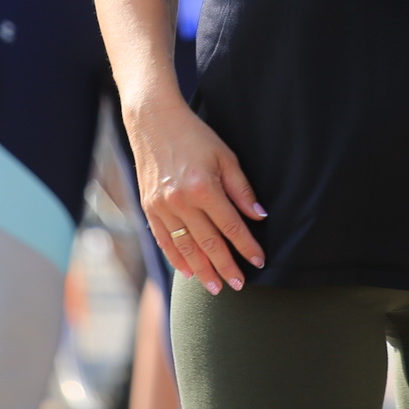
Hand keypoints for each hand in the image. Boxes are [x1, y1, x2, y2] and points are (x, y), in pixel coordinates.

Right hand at [125, 95, 265, 294]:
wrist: (153, 121)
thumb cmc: (194, 135)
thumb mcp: (225, 156)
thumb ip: (242, 189)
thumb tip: (258, 217)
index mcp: (204, 188)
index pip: (231, 227)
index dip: (247, 246)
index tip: (259, 261)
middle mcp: (181, 202)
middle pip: (209, 244)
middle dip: (226, 267)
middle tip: (239, 286)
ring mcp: (162, 207)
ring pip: (186, 248)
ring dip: (202, 270)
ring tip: (215, 287)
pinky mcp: (149, 207)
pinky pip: (164, 240)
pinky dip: (177, 258)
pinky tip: (188, 271)